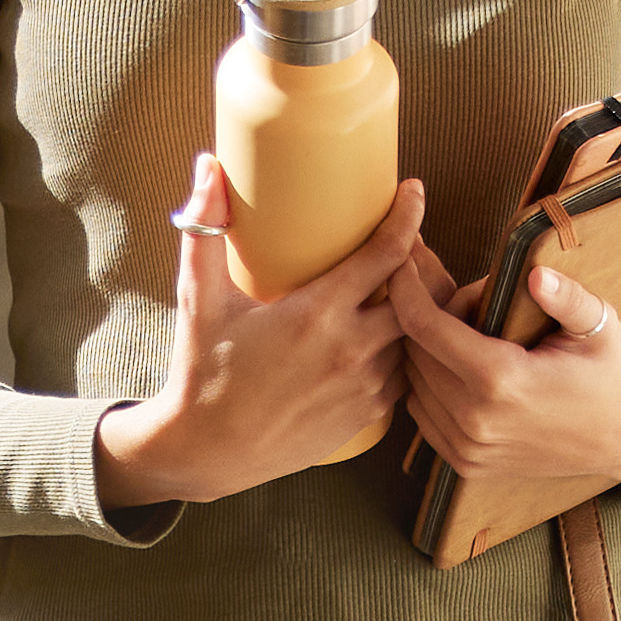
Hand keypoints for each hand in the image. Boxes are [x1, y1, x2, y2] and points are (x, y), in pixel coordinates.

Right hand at [96, 163, 420, 509]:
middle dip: (421, 264)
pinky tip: (388, 335)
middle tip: (406, 245)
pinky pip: (407, 373)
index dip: (407, 215)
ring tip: (400, 288)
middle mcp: (352, 349)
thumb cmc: (202, 372)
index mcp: (318, 313)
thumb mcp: (199, 298)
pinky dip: (405, 350)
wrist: (208, 452)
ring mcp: (365, 385)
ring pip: (419, 336)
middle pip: (420, 294)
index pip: (387, 253)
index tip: (413, 192)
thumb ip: (205, 228)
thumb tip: (207, 168)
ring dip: (416, 310)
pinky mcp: (367, 415)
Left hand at [385, 249, 620, 507]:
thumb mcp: (600, 326)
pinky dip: (428, 384)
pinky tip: (454, 363)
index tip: (403, 262)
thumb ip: (567, 297)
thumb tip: (536, 276)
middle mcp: (476, 421)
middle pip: (414, 353)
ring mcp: (469, 449)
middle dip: (422, 316)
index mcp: (501, 381)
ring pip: (414, 385)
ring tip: (459, 328)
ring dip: (423, 352)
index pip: (425, 326)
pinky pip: (423, 415)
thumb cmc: (612, 372)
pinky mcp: (468, 465)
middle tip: (453, 295)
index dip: (406, 289)